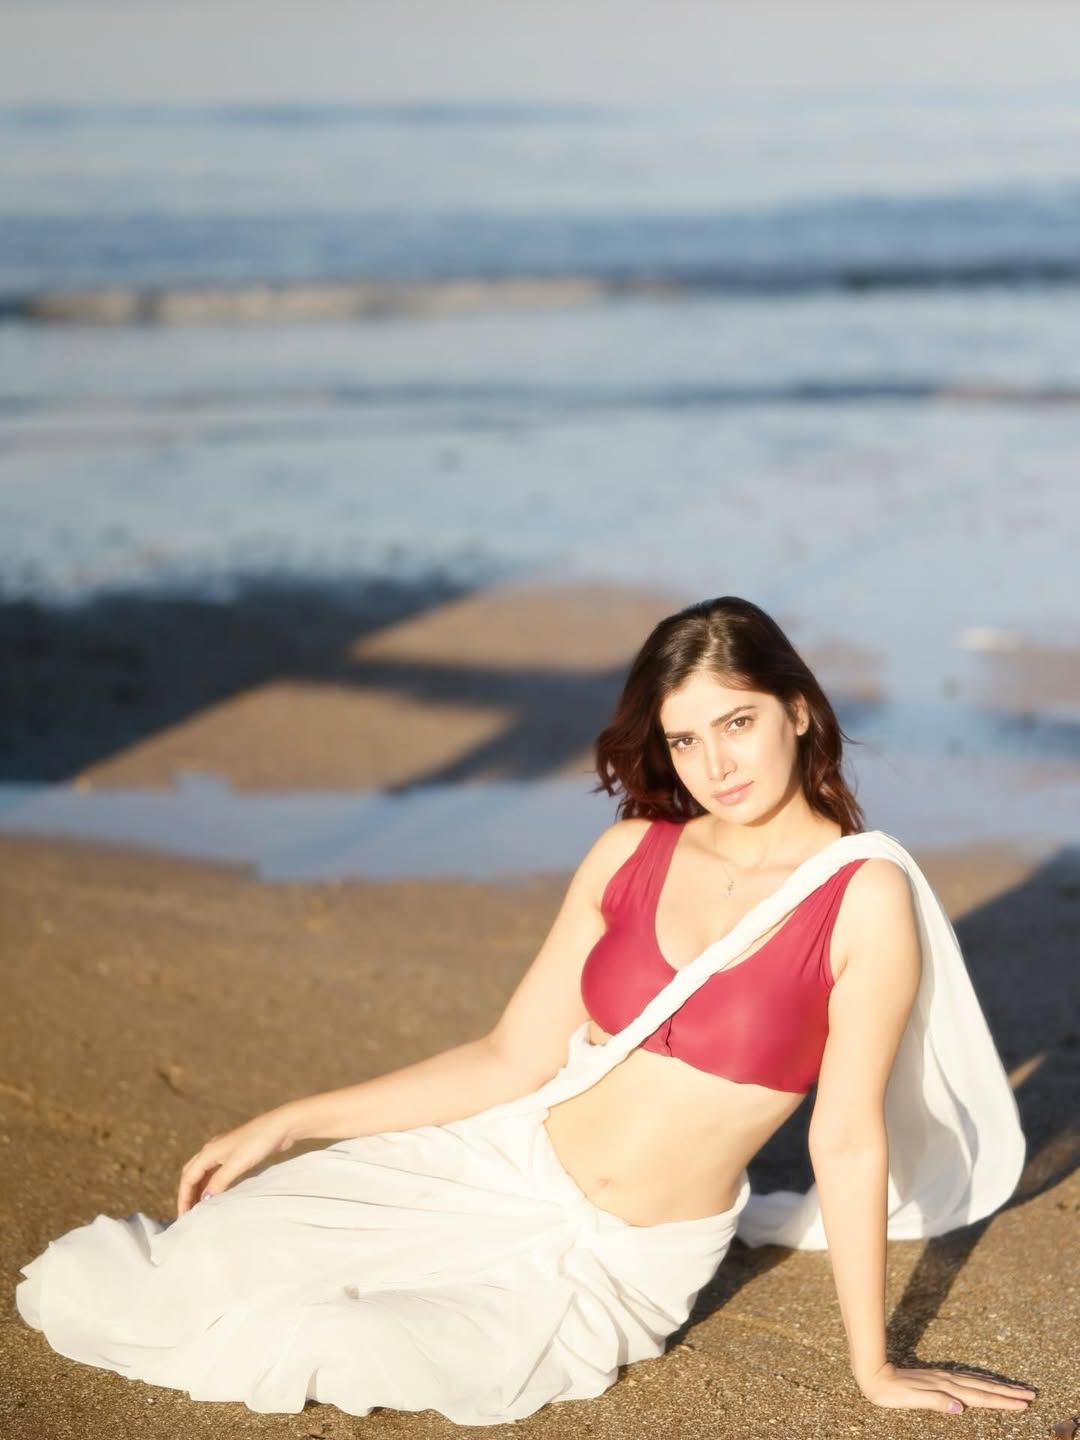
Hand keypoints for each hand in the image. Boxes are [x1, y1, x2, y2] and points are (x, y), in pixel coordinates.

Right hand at [176, 1108, 294, 1216]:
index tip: (183, 1217)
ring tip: (201, 1208)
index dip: (183, 1197)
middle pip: (192, 1174)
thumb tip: (204, 1200)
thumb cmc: (258, 1142)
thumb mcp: (236, 1164)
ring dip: (199, 1189)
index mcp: (208, 1152)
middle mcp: (212, 1150)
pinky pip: (216, 1172)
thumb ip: (219, 1182)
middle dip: (188, 1193)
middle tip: (189, 1214)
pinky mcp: (236, 1154)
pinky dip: (212, 1184)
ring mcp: (224, 1151)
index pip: (188, 1178)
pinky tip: (218, 1194)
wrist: (281, 1126)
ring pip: (204, 1173)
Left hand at [858, 1361, 1035, 1413]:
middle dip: (1008, 1393)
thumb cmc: (892, 1392)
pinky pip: (968, 1380)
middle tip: (1031, 1395)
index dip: (1003, 1401)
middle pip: (985, 1388)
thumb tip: (960, 1407)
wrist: (874, 1374)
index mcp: (946, 1389)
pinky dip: (982, 1382)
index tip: (1024, 1404)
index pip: (981, 1396)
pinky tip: (986, 1383)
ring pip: (978, 1382)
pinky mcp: (938, 1378)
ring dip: (998, 1387)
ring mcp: (944, 1378)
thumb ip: (935, 1402)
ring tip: (1017, 1390)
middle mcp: (949, 1381)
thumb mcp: (911, 1399)